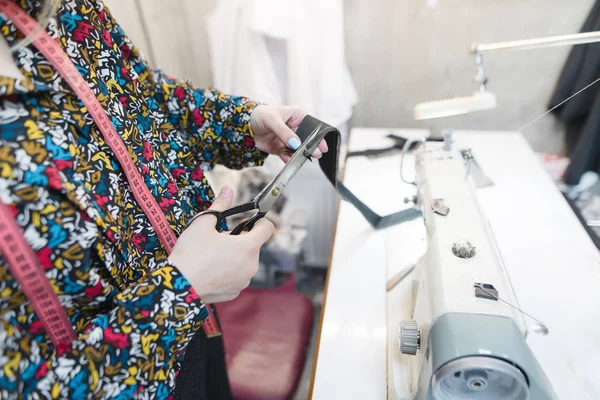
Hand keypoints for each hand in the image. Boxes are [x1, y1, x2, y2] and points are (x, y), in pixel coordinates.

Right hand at [169, 187, 273, 302]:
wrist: (176, 286)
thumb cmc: (190, 254)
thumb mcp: (203, 223)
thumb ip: (220, 206)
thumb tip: (228, 190)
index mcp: (248, 246)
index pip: (267, 228)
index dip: (259, 221)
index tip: (245, 222)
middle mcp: (251, 265)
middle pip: (253, 245)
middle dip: (239, 239)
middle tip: (218, 239)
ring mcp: (243, 281)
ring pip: (245, 261)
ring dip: (234, 255)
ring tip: (212, 255)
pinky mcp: (234, 292)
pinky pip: (236, 276)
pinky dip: (228, 271)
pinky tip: (210, 270)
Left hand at [250, 105, 328, 162]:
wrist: (245, 126)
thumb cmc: (260, 116)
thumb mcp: (272, 120)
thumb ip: (284, 132)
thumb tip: (295, 143)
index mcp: (298, 116)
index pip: (312, 126)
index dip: (318, 136)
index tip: (322, 145)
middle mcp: (296, 128)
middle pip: (307, 140)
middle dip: (310, 147)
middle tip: (315, 154)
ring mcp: (289, 140)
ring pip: (298, 150)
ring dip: (298, 155)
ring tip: (299, 158)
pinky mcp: (281, 149)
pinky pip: (287, 156)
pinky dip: (288, 159)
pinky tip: (288, 160)